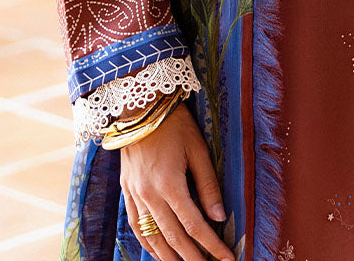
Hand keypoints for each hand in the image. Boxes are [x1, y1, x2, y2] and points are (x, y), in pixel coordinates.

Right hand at [120, 102, 234, 260]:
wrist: (139, 107)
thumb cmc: (173, 124)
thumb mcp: (197, 149)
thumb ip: (208, 184)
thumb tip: (219, 216)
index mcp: (170, 185)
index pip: (195, 226)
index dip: (212, 245)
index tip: (227, 257)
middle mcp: (149, 196)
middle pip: (173, 238)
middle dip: (193, 258)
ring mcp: (135, 195)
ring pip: (152, 237)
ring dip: (169, 257)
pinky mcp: (126, 191)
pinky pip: (135, 226)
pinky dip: (147, 244)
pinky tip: (157, 253)